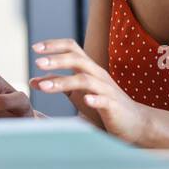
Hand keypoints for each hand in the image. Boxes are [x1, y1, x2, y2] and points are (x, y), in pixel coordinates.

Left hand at [30, 40, 150, 145]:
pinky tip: (86, 101)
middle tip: (37, 62)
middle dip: (56, 59)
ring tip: (44, 87)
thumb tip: (33, 80)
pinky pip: (104, 100)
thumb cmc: (103, 107)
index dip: (54, 45)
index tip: (35, 48)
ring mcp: (107, 90)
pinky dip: (94, 99)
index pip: (72, 48)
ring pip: (85, 80)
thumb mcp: (77, 94)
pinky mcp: (114, 107)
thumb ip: (58, 84)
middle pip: (78, 59)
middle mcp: (98, 75)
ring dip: (63, 82)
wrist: (135, 123)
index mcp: (89, 69)